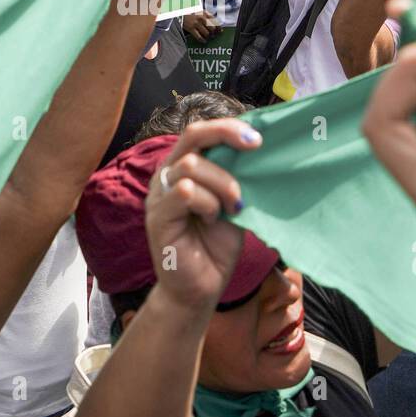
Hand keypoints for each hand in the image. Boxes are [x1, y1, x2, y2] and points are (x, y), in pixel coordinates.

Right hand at [144, 119, 261, 310]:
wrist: (202, 288)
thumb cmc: (216, 246)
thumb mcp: (232, 203)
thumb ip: (235, 176)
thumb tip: (258, 148)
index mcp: (183, 167)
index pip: (200, 132)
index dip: (228, 128)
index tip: (258, 139)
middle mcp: (167, 174)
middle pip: (192, 135)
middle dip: (226, 136)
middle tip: (254, 148)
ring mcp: (159, 194)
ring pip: (190, 165)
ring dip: (222, 183)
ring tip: (233, 206)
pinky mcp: (157, 216)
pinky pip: (184, 191)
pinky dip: (208, 203)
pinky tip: (213, 219)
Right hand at [182, 10, 220, 43]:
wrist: (179, 11)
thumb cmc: (190, 12)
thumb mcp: (199, 10)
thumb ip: (207, 16)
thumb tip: (217, 25)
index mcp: (204, 13)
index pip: (215, 21)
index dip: (219, 27)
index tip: (220, 31)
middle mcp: (202, 18)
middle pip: (212, 28)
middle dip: (214, 33)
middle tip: (213, 35)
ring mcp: (196, 23)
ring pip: (207, 33)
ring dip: (208, 37)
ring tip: (207, 38)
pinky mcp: (191, 28)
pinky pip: (199, 37)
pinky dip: (203, 40)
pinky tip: (204, 41)